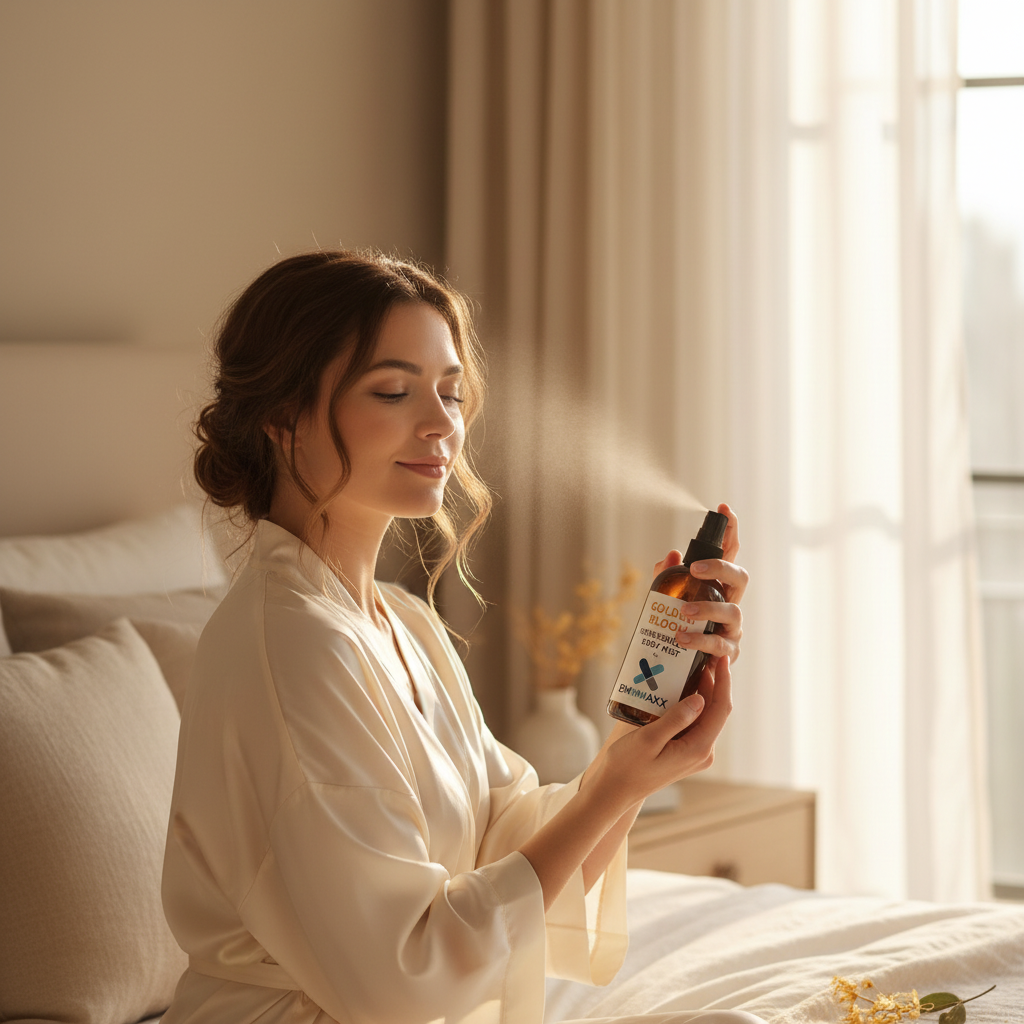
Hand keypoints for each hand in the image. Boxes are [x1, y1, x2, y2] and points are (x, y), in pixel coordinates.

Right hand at [588, 655, 732, 810]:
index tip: (722, 659)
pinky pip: (695, 723)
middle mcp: (703, 752)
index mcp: (698, 749)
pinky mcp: (686, 751)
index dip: (724, 682)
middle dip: (715, 683)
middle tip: (706, 655)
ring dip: (703, 692)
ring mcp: (695, 753)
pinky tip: (681, 688)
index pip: (720, 709)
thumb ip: (676, 719)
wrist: (616, 790)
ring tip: (695, 666)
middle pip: (716, 711)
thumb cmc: (627, 765)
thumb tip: (700, 698)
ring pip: (706, 716)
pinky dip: (692, 704)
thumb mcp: (649, 739)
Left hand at [653, 502, 747, 663]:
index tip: (723, 508)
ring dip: (708, 608)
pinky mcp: (727, 652)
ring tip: (684, 613)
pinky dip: (702, 642)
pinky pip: (720, 645)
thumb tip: (671, 555)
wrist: (677, 666)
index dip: (730, 530)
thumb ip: (665, 577)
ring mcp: (732, 627)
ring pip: (732, 611)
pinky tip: (683, 640)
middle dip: (721, 568)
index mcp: (717, 585)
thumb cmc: (676, 625)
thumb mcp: (663, 598)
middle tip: (696, 569)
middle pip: (740, 577)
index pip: (729, 553)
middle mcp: (730, 602)